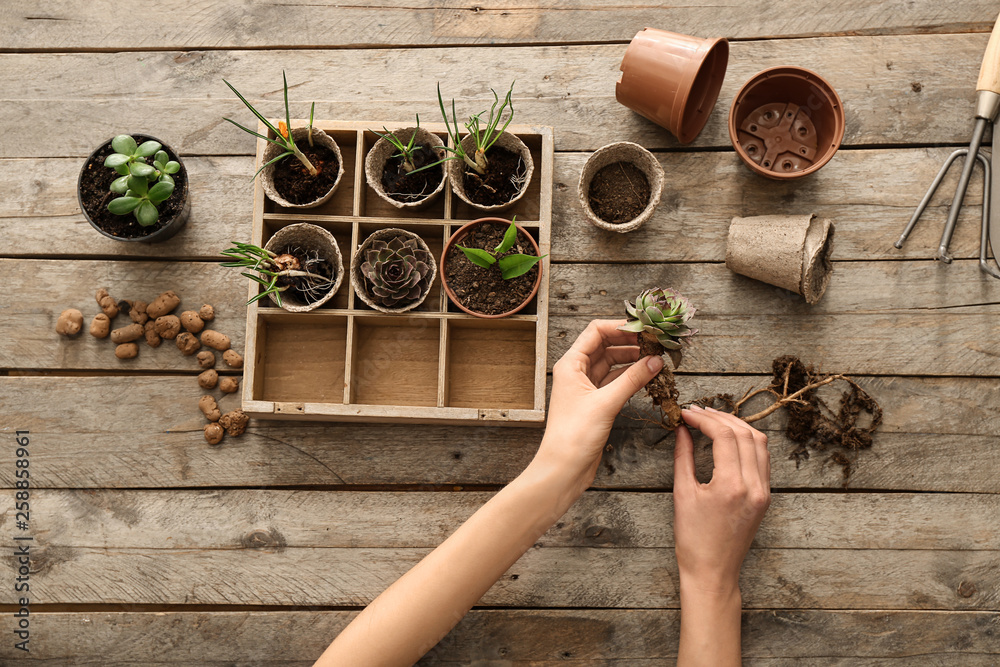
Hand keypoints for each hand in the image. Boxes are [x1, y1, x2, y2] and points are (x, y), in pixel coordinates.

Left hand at [536, 319, 663, 487]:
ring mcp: (586, 387)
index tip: (645, 327)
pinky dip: (630, 377)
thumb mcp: (606, 403)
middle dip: (630, 342)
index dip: (621, 327)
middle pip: (605, 345)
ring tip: (656, 358)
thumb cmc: (574, 435)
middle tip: (656, 342)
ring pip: (612, 363)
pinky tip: (647, 375)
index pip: (596, 331)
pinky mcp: (595, 403)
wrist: (563, 468)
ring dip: (632, 359)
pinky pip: (615, 381)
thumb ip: (632, 379)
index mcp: (570, 364)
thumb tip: (655, 360)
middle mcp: (576, 372)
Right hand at [673, 406, 770, 596]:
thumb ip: (683, 457)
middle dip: (720, 417)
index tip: (686, 413)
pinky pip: (761, 458)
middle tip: (697, 411)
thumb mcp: (682, 494)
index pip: (724, 436)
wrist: (713, 572)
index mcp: (732, 486)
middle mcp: (754, 486)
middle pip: (745, 434)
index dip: (704, 419)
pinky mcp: (765, 497)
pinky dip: (747, 441)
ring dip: (737, 426)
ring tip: (713, 419)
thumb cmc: (693, 539)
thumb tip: (682, 430)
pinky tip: (729, 438)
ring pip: (759, 443)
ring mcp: (763, 492)